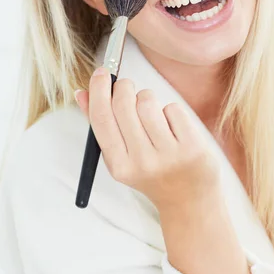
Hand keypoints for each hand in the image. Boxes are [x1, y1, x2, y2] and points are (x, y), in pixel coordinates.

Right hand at [74, 67, 222, 210]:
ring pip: (148, 102)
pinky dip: (170, 112)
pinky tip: (171, 127)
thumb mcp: (120, 157)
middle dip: (123, 87)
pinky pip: (173, 108)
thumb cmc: (150, 173)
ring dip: (147, 99)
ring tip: (151, 114)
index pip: (101, 118)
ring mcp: (169, 155)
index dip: (98, 90)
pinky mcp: (192, 148)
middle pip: (123, 104)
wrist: (188, 201)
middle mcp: (142, 162)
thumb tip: (81, 93)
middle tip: (126, 87)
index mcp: (119, 165)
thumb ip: (100, 125)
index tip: (101, 72)